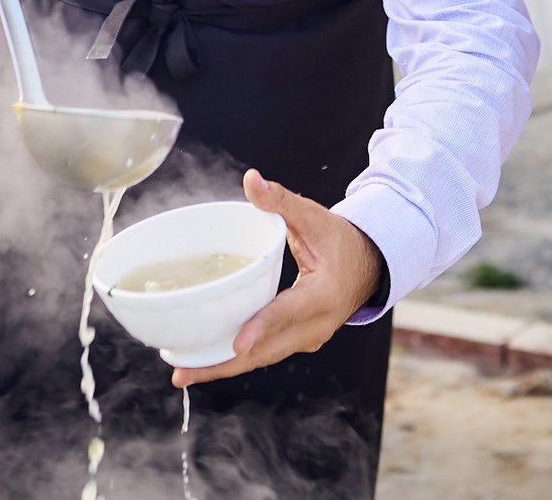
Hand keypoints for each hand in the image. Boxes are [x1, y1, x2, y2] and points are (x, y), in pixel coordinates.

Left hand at [171, 168, 383, 388]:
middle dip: (225, 363)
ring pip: (263, 358)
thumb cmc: (339, 239)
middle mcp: (317, 325)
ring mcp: (308, 339)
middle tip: (182, 373)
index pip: (289, 312)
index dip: (262, 328)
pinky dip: (236, 360)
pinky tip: (206, 361)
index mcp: (324, 294)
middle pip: (267, 350)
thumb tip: (250, 178)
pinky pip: (266, 354)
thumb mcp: (313, 216)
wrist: (369, 266)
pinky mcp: (299, 342)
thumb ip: (280, 200)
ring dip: (224, 367)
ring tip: (183, 374)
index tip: (236, 344)